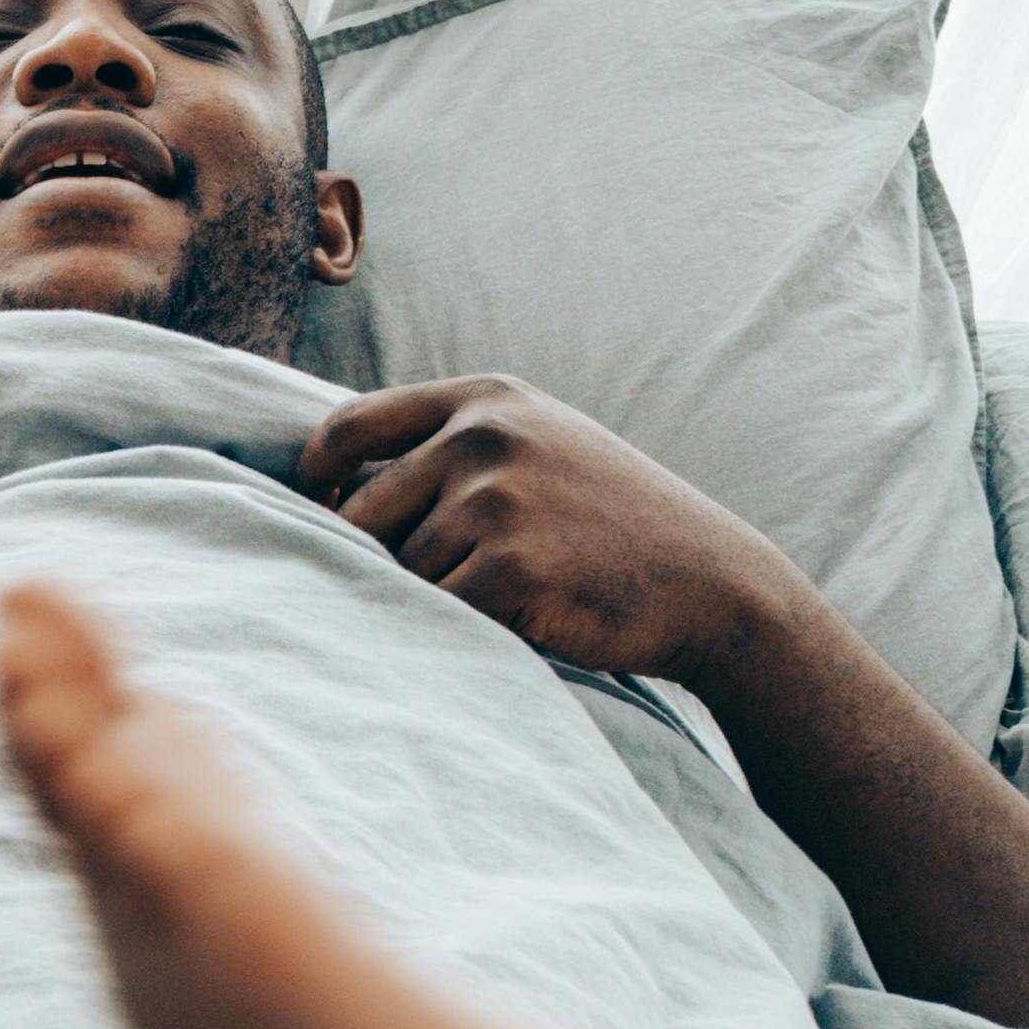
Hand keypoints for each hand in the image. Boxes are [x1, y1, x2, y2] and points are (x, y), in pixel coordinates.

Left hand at [293, 375, 797, 686]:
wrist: (711, 583)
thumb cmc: (607, 527)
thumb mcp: (537, 449)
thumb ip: (447, 450)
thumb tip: (328, 486)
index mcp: (486, 401)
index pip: (350, 425)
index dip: (317, 474)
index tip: (317, 509)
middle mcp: (484, 437)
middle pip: (361, 513)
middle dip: (385, 557)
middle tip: (456, 576)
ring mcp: (496, 500)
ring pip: (399, 571)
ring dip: (438, 595)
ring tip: (515, 589)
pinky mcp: (507, 568)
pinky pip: (436, 612)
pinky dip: (464, 627)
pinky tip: (527, 614)